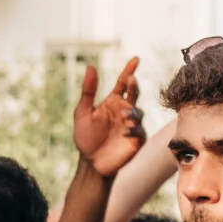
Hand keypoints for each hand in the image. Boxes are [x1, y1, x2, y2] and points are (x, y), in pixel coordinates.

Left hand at [73, 57, 143, 179]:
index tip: (135, 59)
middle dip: (134, 86)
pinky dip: (133, 131)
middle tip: (131, 81)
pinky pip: (139, 131)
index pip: (122, 83)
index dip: (129, 70)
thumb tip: (90, 66)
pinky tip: (124, 133)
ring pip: (138, 113)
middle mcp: (125, 110)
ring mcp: (132, 124)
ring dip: (132, 113)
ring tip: (123, 117)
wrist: (91, 162)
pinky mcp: (137, 139)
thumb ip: (88, 91)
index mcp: (113, 102)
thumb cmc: (86, 137)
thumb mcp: (83, 113)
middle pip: (134, 94)